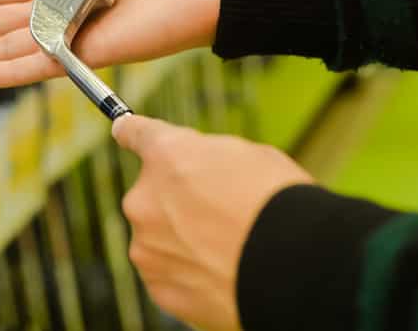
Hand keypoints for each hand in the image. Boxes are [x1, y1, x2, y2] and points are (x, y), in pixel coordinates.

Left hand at [112, 114, 313, 330]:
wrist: (295, 269)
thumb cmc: (282, 204)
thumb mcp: (250, 157)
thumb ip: (208, 159)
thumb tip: (197, 167)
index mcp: (167, 155)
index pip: (135, 133)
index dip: (132, 131)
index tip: (123, 130)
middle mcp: (143, 198)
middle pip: (152, 195)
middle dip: (177, 202)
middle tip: (221, 214)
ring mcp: (147, 247)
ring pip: (159, 238)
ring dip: (183, 241)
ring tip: (230, 251)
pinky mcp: (159, 288)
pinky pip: (169, 275)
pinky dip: (190, 276)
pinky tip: (224, 275)